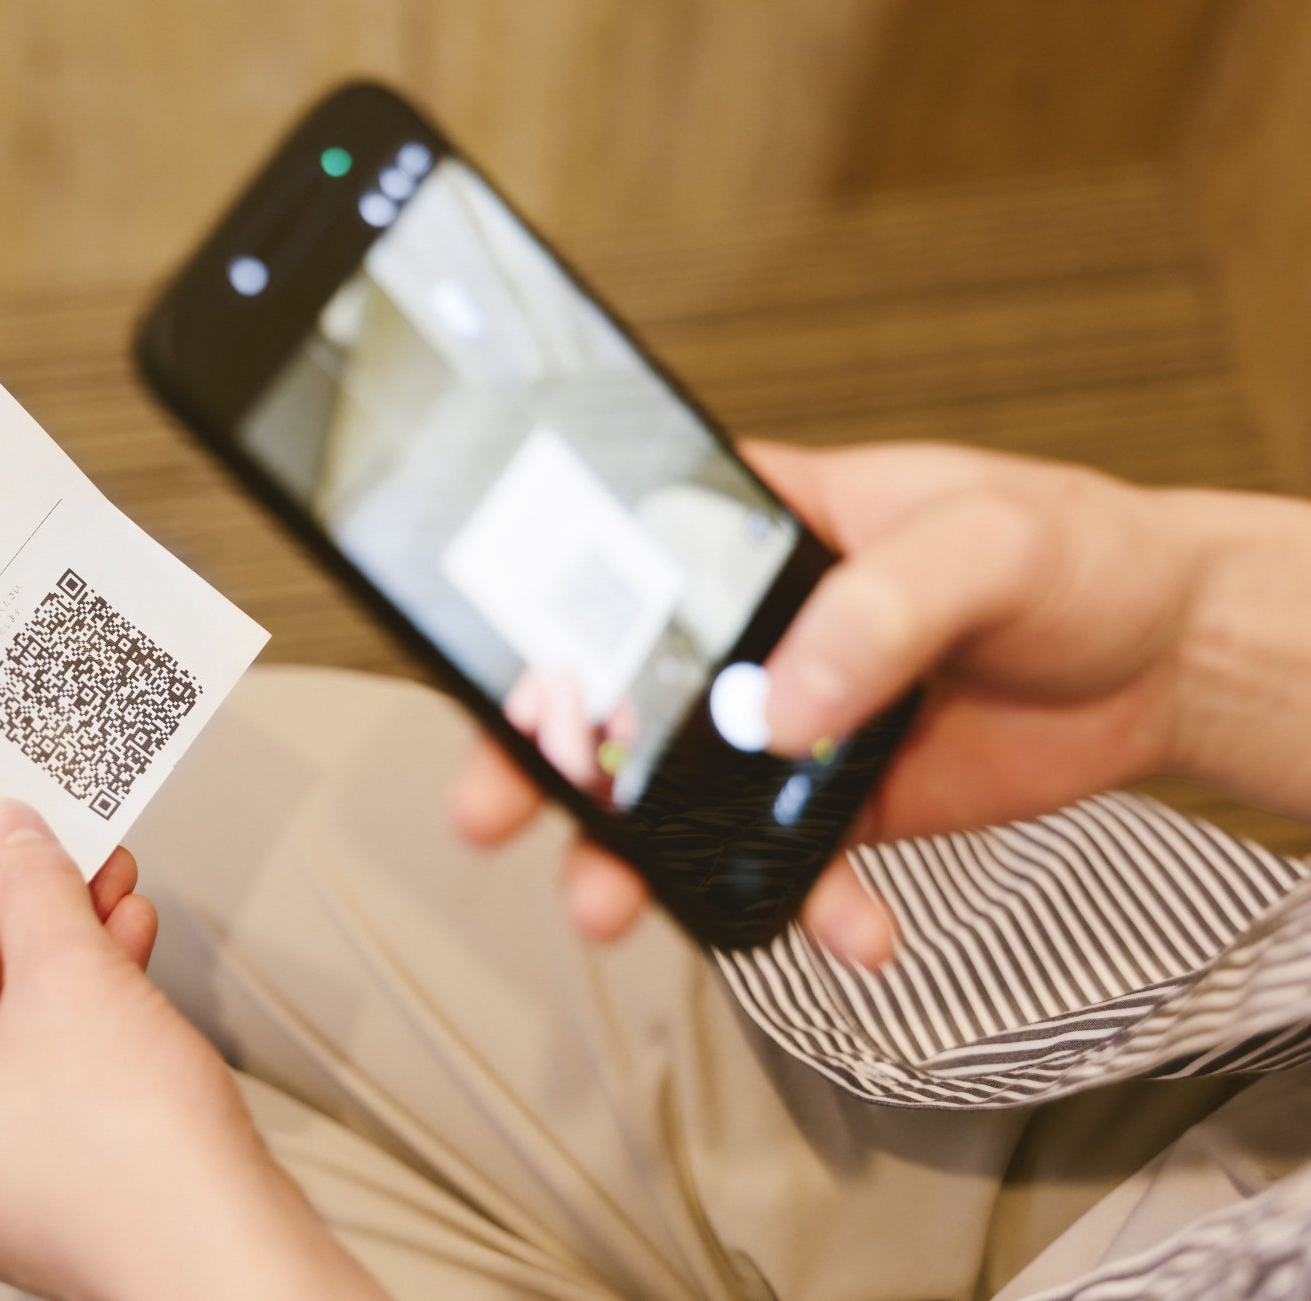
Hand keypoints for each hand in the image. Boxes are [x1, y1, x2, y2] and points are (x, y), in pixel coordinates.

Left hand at [0, 801, 384, 1300]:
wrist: (227, 1256)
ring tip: (110, 877)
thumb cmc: (135, 1158)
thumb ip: (32, 888)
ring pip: (9, 1027)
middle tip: (57, 841)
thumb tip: (13, 833)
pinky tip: (129, 942)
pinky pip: (46, 1067)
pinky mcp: (49, 1183)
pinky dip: (84, 1002)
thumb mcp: (71, 977)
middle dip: (20, 905)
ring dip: (62, 943)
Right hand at [454, 441, 1310, 965]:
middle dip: (540, 757)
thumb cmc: (1074, 554)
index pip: (619, 560)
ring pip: (678, 797)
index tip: (501, 678)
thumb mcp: (984, 541)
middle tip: (493, 807)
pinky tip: (844, 929)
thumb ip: (878, 609)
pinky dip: (803, 908)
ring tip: (611, 906)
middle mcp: (746, 630)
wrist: (1166, 661)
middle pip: (613, 690)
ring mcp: (782, 722)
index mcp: (754, 530)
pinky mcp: (834, 802)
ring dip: (637, 859)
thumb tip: (783, 703)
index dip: (541, 615)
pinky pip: (788, 865)